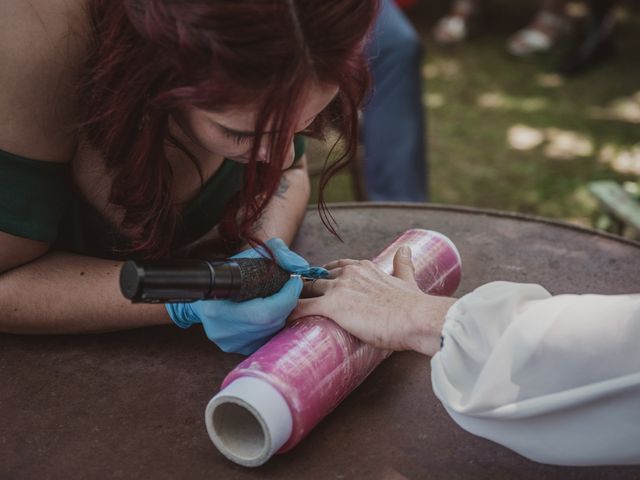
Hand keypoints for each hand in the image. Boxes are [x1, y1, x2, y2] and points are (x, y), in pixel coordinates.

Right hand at [166, 238, 314, 354]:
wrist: (203, 293)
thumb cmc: (226, 273)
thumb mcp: (247, 256)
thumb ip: (276, 252)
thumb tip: (299, 266)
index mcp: (218, 309)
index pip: (266, 313)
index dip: (287, 296)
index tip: (295, 281)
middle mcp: (224, 331)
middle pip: (272, 323)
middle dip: (287, 304)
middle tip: (290, 288)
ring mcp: (231, 343)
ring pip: (273, 332)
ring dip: (283, 314)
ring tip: (280, 298)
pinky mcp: (238, 349)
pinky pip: (267, 338)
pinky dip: (274, 324)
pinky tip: (270, 312)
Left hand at [290, 246, 454, 355]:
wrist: (416, 318)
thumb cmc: (413, 305)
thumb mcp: (407, 279)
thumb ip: (403, 265)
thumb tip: (406, 249)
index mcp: (363, 267)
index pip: (336, 266)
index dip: (325, 276)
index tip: (319, 283)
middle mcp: (348, 273)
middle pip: (316, 277)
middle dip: (304, 286)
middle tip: (293, 297)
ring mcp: (338, 288)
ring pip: (305, 289)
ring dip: (292, 297)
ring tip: (280, 307)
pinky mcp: (332, 306)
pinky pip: (301, 308)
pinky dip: (289, 313)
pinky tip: (279, 320)